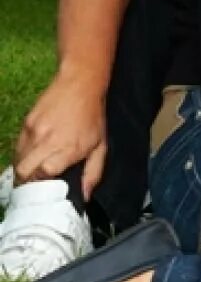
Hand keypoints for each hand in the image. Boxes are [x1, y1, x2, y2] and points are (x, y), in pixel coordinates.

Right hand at [13, 74, 107, 194]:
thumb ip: (93, 173)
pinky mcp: (26, 123)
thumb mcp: (100, 146)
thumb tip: (84, 195)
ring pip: (18, 160)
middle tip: (35, 186)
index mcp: (68, 149)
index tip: (46, 189)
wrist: (80, 85)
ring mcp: (34, 132)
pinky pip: (18, 146)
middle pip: (24, 172)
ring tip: (33, 172)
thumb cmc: (93, 117)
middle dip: (27, 182)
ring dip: (24, 170)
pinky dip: (22, 155)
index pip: (43, 175)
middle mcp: (48, 141)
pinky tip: (33, 155)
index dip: (42, 185)